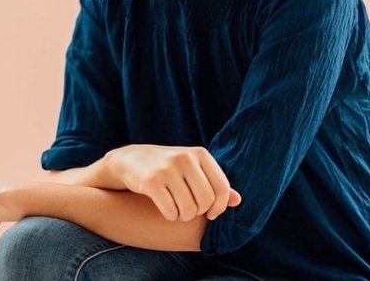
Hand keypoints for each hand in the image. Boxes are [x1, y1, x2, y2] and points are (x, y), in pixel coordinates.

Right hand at [104, 145, 240, 221]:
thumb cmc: (168, 167)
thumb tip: (237, 201)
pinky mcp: (151, 181)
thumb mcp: (193, 169)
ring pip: (189, 209)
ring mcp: (168, 169)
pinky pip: (171, 212)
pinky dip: (170, 216)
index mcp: (200, 154)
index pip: (221, 187)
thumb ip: (214, 183)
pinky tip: (166, 208)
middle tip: (189, 209)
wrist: (131, 160)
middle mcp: (185, 158)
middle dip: (199, 212)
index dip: (219, 207)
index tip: (211, 213)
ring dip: (183, 216)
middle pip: (206, 201)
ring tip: (177, 208)